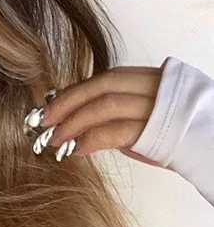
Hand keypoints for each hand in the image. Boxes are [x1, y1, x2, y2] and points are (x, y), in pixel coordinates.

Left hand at [27, 64, 170, 166]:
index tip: (52, 104)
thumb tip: (82, 123)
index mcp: (151, 77)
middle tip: (44, 120)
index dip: (76, 90)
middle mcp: (154, 86)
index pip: (105, 78)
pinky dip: (90, 139)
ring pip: (104, 106)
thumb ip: (122, 114)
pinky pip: (114, 130)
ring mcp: (157, 106)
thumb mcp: (151, 115)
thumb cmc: (183, 136)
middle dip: (68, 102)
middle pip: (100, 86)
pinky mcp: (156, 130)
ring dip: (74, 123)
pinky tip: (76, 149)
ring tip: (55, 139)